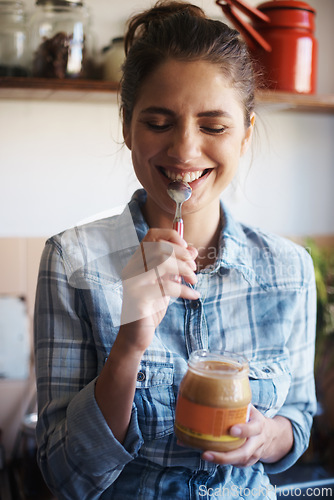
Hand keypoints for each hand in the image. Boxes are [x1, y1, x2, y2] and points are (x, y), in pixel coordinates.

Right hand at [119, 228, 199, 350]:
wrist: (135, 336)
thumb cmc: (151, 307)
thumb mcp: (166, 282)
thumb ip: (176, 266)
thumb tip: (193, 250)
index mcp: (137, 261)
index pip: (152, 235)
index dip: (172, 236)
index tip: (187, 248)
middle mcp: (132, 268)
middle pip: (160, 247)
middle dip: (182, 255)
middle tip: (193, 268)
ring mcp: (133, 282)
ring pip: (163, 263)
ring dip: (185, 270)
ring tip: (194, 281)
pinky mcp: (138, 298)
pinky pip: (167, 286)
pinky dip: (186, 290)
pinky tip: (194, 296)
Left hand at [201, 406, 292, 466]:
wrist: (271, 436)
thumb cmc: (253, 418)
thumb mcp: (250, 408)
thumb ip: (237, 401)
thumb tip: (213, 385)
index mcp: (259, 425)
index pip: (254, 428)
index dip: (244, 430)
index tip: (232, 430)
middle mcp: (257, 442)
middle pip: (244, 452)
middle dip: (225, 455)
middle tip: (206, 452)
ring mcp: (253, 455)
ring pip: (238, 461)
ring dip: (220, 460)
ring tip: (203, 454)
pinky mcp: (247, 463)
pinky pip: (235, 465)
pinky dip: (221, 462)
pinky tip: (207, 455)